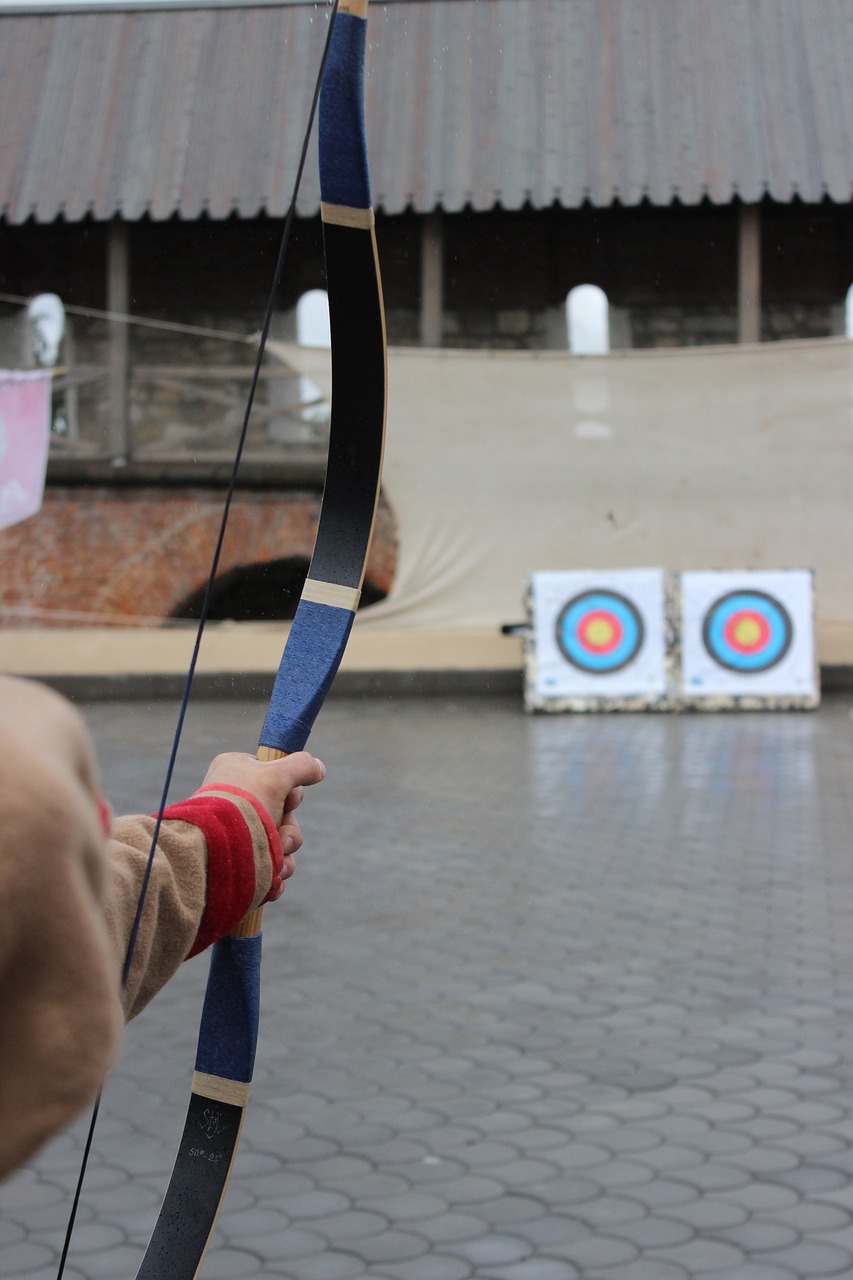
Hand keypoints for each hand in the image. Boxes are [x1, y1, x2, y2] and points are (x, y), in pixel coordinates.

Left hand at [200, 752, 325, 892]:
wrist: (213, 852)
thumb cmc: (242, 806)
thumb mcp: (276, 775)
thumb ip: (301, 766)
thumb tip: (318, 767)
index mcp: (236, 773)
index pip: (276, 777)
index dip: (290, 792)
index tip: (289, 800)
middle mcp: (235, 801)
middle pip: (283, 814)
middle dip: (289, 831)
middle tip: (281, 837)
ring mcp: (236, 833)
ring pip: (279, 843)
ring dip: (284, 854)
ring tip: (275, 864)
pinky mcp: (238, 862)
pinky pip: (269, 867)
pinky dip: (276, 875)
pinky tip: (272, 881)